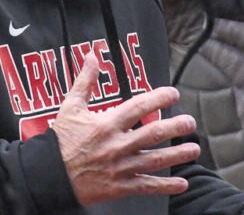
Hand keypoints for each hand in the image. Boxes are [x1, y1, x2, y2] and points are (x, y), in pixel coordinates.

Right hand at [52, 53, 200, 204]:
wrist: (49, 174)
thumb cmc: (60, 140)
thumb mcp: (70, 106)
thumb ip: (84, 81)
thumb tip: (92, 57)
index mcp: (107, 124)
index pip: (138, 107)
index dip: (159, 99)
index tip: (173, 94)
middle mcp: (117, 145)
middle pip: (153, 134)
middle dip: (175, 127)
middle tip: (190, 122)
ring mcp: (120, 167)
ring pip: (155, 160)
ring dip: (178, 154)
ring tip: (194, 149)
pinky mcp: (119, 187)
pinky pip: (146, 185)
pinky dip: (165, 186)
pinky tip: (181, 183)